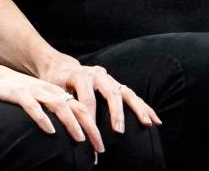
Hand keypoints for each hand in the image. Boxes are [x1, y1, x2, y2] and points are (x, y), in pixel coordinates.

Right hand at [0, 54, 105, 153]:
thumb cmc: (11, 91)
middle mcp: (48, 91)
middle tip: (100, 149)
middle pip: (76, 106)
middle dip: (91, 128)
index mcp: (54, 93)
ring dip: (71, 122)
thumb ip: (50, 111)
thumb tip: (65, 133)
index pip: (81, 108)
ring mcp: (33, 91)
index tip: (101, 147)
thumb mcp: (35, 99)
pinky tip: (49, 130)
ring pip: (59, 104)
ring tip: (80, 139)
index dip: (93, 127)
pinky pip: (32, 105)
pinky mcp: (17, 94)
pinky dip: (42, 118)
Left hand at [39, 54, 161, 133]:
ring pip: (126, 92)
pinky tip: (154, 119)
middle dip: (116, 113)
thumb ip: (62, 107)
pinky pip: (131, 95)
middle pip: (111, 93)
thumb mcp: (54, 92)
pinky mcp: (115, 83)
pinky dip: (143, 106)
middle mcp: (97, 74)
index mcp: (80, 76)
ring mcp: (108, 77)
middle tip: (119, 131)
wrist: (60, 66)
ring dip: (138, 108)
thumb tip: (68, 131)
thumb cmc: (55, 82)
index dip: (89, 122)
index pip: (87, 101)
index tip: (92, 143)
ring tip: (148, 123)